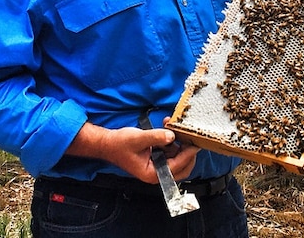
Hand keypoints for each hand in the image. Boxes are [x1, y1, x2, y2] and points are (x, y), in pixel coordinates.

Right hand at [65, 122, 199, 183]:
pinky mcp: (156, 158)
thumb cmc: (119, 144)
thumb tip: (172, 136)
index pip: (177, 167)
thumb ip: (156, 137)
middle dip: (187, 153)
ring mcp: (157, 166)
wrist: (108, 143)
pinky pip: (169, 152)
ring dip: (178, 144)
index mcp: (152, 174)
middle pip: (182, 168)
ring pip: (177, 159)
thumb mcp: (138, 139)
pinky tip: (167, 129)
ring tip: (174, 128)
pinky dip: (171, 142)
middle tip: (191, 138)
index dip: (187, 155)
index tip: (195, 144)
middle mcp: (156, 173)